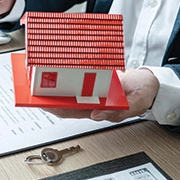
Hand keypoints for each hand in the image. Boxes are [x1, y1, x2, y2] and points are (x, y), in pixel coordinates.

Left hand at [43, 68, 159, 122]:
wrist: (148, 81)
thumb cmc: (142, 92)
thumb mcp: (137, 103)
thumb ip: (120, 111)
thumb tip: (97, 115)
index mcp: (97, 108)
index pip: (69, 110)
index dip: (53, 107)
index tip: (41, 101)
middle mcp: (89, 99)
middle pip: (62, 98)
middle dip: (46, 94)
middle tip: (31, 84)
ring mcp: (89, 88)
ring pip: (66, 87)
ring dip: (52, 82)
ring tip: (36, 73)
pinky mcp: (92, 76)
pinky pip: (75, 74)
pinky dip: (64, 72)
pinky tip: (54, 64)